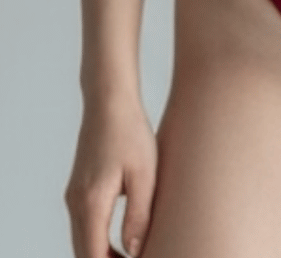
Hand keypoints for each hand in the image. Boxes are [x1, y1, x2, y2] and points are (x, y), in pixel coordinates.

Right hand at [64, 90, 156, 257]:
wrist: (109, 101)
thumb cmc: (131, 132)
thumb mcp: (145, 174)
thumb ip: (139, 215)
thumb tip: (134, 252)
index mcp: (91, 202)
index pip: (94, 256)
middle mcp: (75, 203)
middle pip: (84, 252)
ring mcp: (73, 195)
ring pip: (82, 240)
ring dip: (102, 254)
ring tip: (134, 255)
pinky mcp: (78, 188)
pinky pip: (84, 225)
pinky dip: (98, 239)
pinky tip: (122, 238)